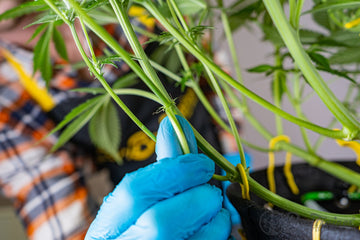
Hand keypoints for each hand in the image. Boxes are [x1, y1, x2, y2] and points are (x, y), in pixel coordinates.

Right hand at [85, 116, 230, 239]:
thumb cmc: (143, 227)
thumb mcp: (144, 199)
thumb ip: (163, 165)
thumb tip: (173, 124)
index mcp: (108, 228)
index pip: (135, 191)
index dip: (174, 171)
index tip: (201, 162)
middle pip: (162, 220)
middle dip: (198, 197)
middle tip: (211, 189)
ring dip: (214, 217)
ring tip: (213, 208)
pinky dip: (220, 232)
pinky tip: (214, 226)